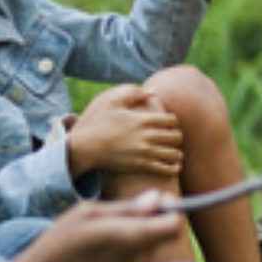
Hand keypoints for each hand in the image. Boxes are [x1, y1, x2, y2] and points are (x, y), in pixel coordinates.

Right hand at [14, 191, 183, 261]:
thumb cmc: (59, 244)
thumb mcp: (88, 213)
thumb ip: (126, 208)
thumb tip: (158, 198)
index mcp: (128, 236)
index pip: (173, 226)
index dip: (170, 213)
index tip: (159, 205)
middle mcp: (136, 260)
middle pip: (165, 238)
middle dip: (156, 225)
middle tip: (130, 219)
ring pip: (151, 252)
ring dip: (141, 243)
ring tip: (109, 241)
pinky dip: (129, 260)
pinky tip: (105, 259)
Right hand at [66, 85, 183, 177]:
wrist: (85, 148)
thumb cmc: (97, 123)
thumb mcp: (112, 100)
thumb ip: (134, 92)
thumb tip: (152, 92)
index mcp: (142, 119)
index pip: (171, 120)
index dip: (173, 122)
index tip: (168, 125)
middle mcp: (147, 136)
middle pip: (176, 136)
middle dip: (176, 137)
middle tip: (172, 139)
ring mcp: (145, 153)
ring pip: (174, 154)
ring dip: (176, 153)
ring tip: (173, 153)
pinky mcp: (141, 166)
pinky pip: (166, 169)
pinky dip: (173, 168)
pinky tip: (173, 166)